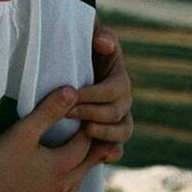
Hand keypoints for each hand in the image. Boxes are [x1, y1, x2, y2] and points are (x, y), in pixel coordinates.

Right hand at [0, 86, 112, 191]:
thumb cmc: (1, 167)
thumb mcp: (23, 133)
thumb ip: (48, 112)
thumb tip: (71, 91)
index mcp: (63, 165)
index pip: (85, 143)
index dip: (88, 128)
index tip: (91, 115)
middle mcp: (64, 186)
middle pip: (87, 164)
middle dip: (95, 149)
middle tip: (104, 137)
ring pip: (77, 183)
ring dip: (83, 167)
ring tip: (84, 157)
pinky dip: (69, 183)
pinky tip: (60, 183)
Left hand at [70, 17, 133, 160]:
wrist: (77, 60)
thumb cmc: (84, 47)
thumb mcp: (92, 35)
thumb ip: (101, 36)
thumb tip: (103, 43)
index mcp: (120, 79)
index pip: (111, 91)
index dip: (92, 95)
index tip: (70, 95)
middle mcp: (123, 100)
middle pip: (115, 113)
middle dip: (91, 113)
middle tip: (67, 113)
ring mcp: (119, 117)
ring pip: (122, 132)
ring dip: (103, 134)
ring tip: (83, 131)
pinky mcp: (110, 130)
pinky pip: (118, 145)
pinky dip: (113, 152)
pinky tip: (103, 156)